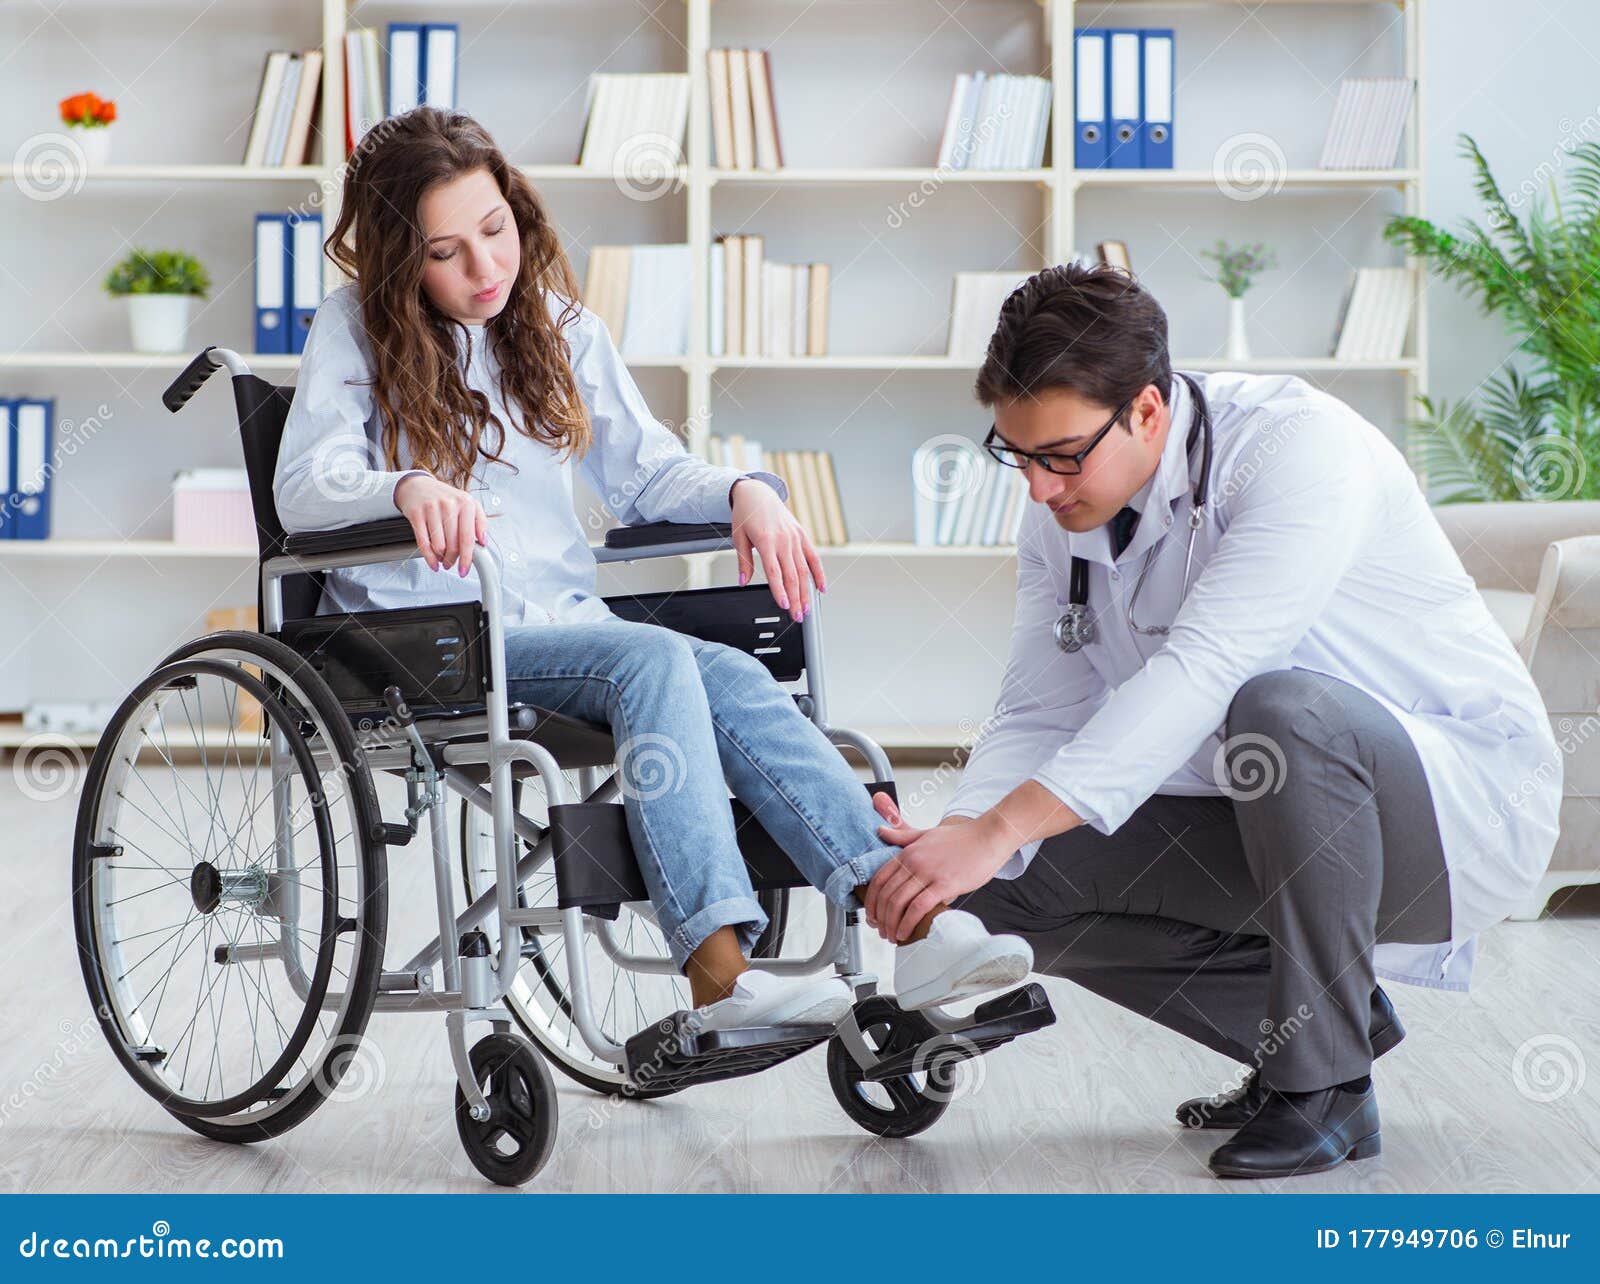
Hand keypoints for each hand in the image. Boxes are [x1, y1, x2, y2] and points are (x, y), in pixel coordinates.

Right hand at [394, 473, 487, 575]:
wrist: (418, 486)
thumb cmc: (445, 498)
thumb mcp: (467, 504)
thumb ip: (480, 521)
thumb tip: (483, 541)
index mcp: (465, 503)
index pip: (468, 537)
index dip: (466, 558)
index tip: (465, 569)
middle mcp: (449, 505)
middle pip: (453, 544)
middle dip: (452, 560)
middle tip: (451, 563)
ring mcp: (432, 508)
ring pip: (438, 545)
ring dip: (441, 558)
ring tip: (442, 559)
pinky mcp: (416, 513)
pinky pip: (423, 542)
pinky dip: (428, 557)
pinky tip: (432, 561)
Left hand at [730, 477, 825, 623]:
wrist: (757, 493)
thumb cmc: (746, 514)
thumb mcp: (738, 537)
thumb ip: (744, 561)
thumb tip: (743, 581)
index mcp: (766, 540)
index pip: (775, 572)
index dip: (780, 591)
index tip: (785, 605)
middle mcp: (784, 540)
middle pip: (792, 575)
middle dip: (796, 598)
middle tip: (797, 616)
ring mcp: (795, 538)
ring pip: (804, 570)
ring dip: (806, 592)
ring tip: (807, 609)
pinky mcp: (803, 536)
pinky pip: (813, 558)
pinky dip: (819, 574)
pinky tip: (821, 589)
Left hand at [865, 810, 1012, 943]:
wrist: (988, 837)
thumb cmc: (961, 838)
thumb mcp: (926, 833)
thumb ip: (902, 835)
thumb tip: (880, 830)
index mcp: (907, 852)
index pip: (879, 880)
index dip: (871, 902)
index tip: (872, 916)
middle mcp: (914, 862)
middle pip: (886, 895)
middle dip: (880, 918)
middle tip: (882, 931)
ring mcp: (928, 873)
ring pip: (898, 903)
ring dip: (891, 924)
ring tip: (893, 937)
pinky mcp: (945, 885)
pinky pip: (919, 907)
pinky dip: (908, 923)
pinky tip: (906, 933)